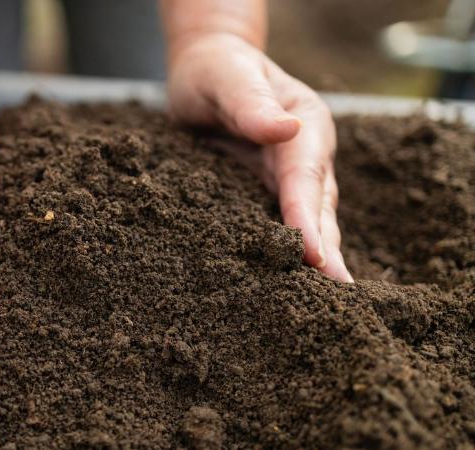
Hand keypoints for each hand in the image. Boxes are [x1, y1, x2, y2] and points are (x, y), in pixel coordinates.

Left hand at [167, 33, 352, 281]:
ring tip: (315, 308)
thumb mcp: (229, 78)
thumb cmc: (218, 71)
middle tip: (333, 303)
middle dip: (324, 255)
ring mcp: (287, 180)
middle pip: (317, 211)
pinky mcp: (264, 194)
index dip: (308, 219)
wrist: (206, 72)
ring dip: (310, 263)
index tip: (314, 257)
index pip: (306, 179)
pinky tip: (277, 289)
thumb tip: (285, 130)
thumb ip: (251, 104)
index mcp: (305, 128)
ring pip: (305, 225)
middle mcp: (305, 158)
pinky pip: (275, 227)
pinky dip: (282, 256)